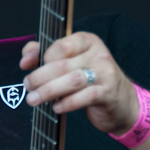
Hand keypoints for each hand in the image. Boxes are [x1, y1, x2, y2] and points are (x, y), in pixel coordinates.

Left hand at [20, 31, 139, 134]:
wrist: (123, 102)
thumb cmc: (92, 81)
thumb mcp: (73, 63)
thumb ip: (48, 55)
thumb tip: (26, 59)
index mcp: (88, 42)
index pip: (61, 44)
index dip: (40, 55)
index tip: (26, 67)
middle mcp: (98, 54)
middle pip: (63, 64)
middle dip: (40, 76)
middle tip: (27, 86)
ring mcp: (105, 74)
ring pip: (72, 80)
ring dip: (49, 91)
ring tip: (34, 99)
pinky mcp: (108, 93)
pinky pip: (84, 97)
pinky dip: (67, 103)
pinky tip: (56, 107)